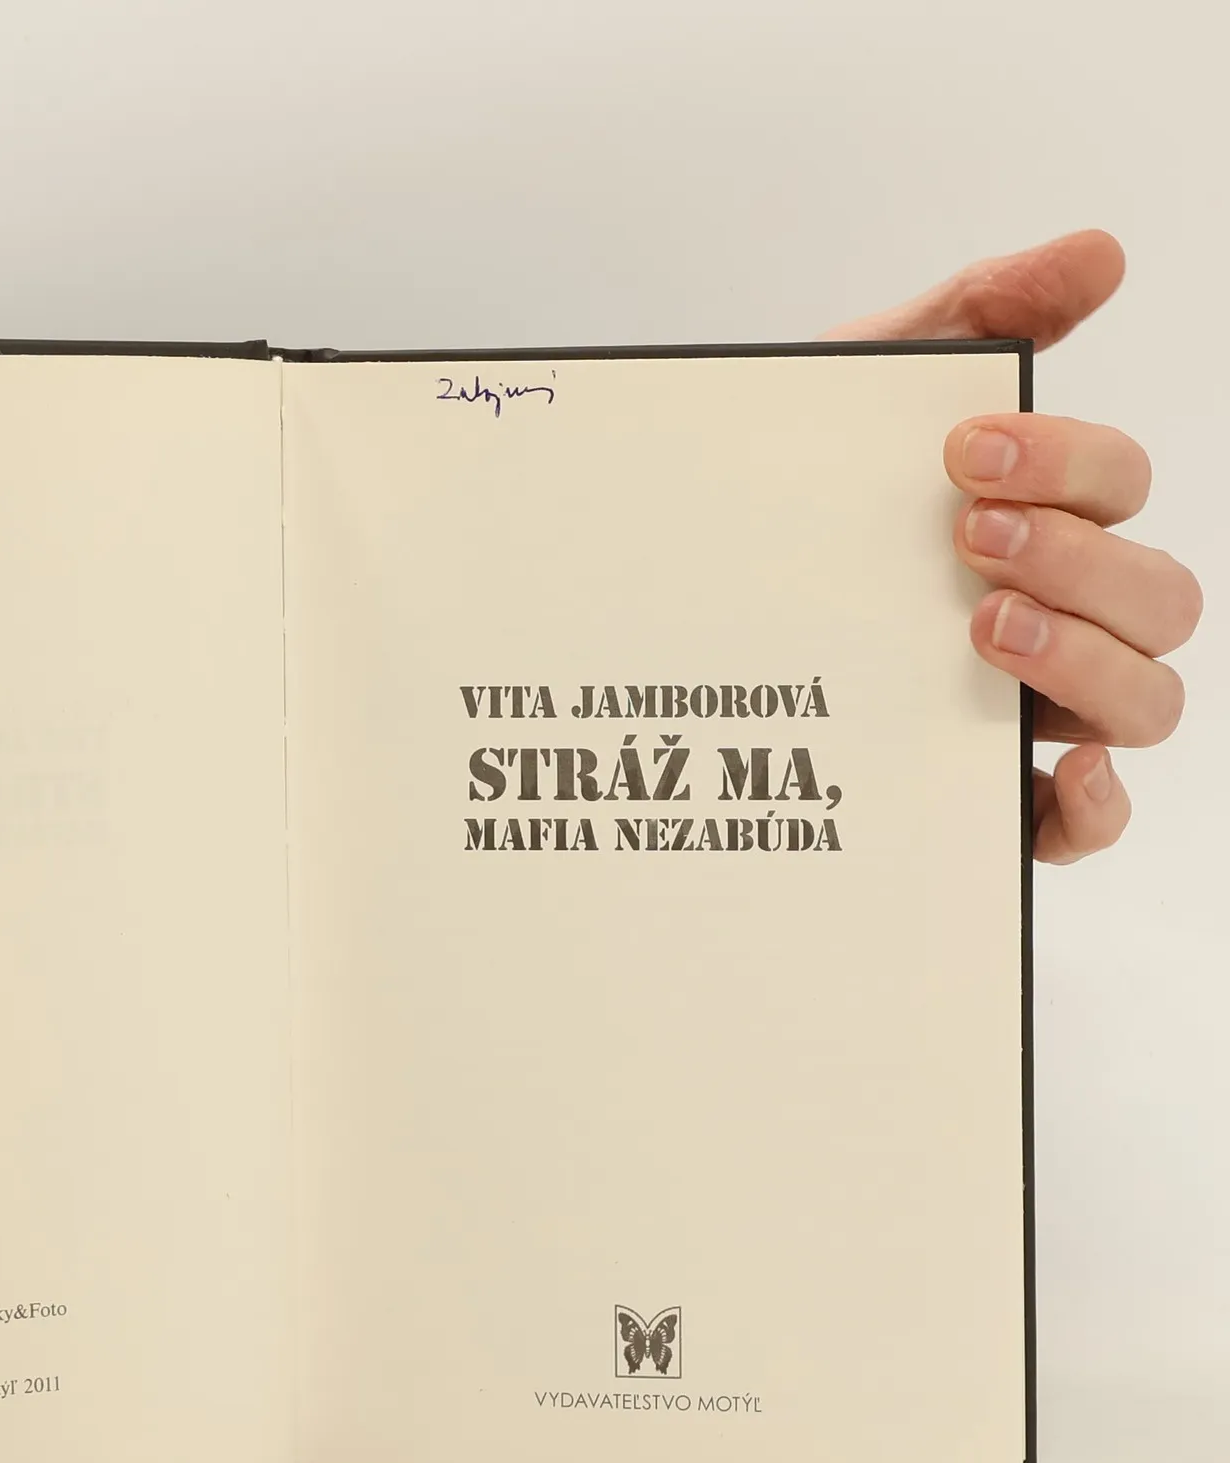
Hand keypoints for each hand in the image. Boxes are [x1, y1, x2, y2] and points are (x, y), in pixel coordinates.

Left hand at [825, 229, 1201, 861]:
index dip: (1070, 462)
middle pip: (1158, 596)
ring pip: (1144, 701)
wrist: (692, 567)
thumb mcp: (866, 387)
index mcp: (1046, 517)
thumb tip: (1100, 252)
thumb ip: (979, 311)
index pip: (1119, 485)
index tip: (965, 451)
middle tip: (970, 538)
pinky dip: (1094, 804)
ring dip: (1087, 662)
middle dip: (1079, 560)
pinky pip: (1083, 822)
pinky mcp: (989, 796)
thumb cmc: (796, 486)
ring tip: (983, 628)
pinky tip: (1056, 763)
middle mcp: (1062, 614)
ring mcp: (1032, 706)